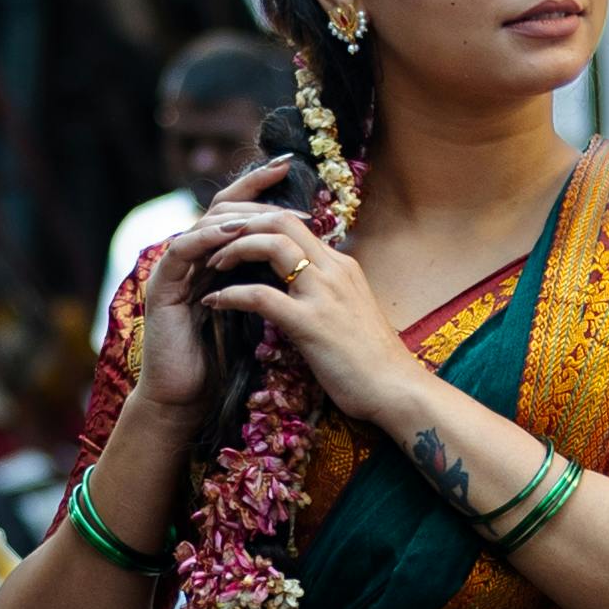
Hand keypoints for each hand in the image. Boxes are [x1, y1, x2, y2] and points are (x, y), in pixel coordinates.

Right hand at [127, 164, 292, 411]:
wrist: (189, 399)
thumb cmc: (225, 362)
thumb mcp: (257, 312)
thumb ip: (270, 280)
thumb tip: (312, 255)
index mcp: (217, 260)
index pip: (239, 211)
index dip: (261, 186)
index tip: (292, 166)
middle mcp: (194, 258)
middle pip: (220, 206)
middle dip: (251, 190)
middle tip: (282, 178)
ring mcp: (175, 270)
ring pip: (202, 223)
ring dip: (235, 214)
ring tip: (265, 210)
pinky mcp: (161, 287)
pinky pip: (182, 249)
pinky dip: (207, 238)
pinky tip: (232, 233)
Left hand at [183, 175, 417, 428]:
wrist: (398, 390)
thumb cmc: (372, 360)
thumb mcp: (348, 312)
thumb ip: (325, 292)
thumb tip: (297, 288)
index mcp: (341, 265)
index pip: (293, 221)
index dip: (256, 222)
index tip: (231, 237)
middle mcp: (333, 269)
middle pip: (280, 219)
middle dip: (240, 224)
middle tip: (212, 242)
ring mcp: (324, 294)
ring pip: (271, 244)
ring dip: (234, 249)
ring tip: (210, 265)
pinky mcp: (312, 323)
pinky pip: (261, 296)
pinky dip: (231, 295)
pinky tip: (214, 302)